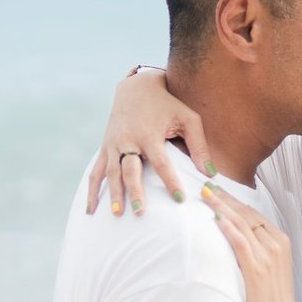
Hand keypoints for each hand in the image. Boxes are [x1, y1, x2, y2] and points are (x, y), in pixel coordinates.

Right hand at [87, 68, 214, 215]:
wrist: (137, 86)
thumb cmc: (168, 103)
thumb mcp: (188, 118)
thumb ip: (199, 146)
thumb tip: (210, 174)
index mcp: (149, 134)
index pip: (161, 163)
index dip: (170, 181)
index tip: (180, 199)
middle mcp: (128, 140)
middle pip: (130, 170)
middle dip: (135, 192)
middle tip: (141, 212)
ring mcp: (113, 144)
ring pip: (111, 173)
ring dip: (113, 194)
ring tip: (118, 214)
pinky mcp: (105, 148)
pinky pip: (96, 171)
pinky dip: (92, 190)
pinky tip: (91, 210)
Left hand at [200, 183, 301, 301]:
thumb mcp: (270, 271)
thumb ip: (257, 252)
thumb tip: (235, 241)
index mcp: (281, 242)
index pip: (254, 214)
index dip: (235, 201)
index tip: (218, 191)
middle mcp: (277, 244)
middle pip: (247, 213)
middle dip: (226, 198)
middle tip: (206, 184)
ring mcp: (269, 255)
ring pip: (241, 222)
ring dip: (222, 206)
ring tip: (205, 194)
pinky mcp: (258, 268)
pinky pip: (239, 240)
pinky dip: (227, 226)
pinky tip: (214, 216)